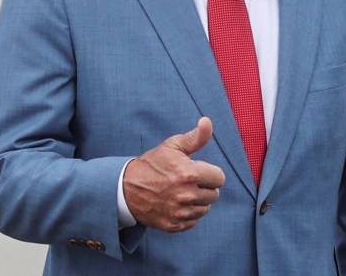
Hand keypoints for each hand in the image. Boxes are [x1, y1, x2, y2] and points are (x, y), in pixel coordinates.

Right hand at [122, 117, 225, 231]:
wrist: (126, 187)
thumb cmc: (153, 163)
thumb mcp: (173, 146)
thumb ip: (196, 136)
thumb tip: (207, 121)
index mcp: (190, 174)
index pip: (219, 178)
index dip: (210, 173)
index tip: (198, 171)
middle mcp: (186, 195)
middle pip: (214, 195)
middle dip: (205, 187)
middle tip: (189, 182)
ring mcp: (179, 213)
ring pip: (205, 209)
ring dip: (198, 201)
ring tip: (183, 192)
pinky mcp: (173, 225)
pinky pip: (193, 221)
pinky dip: (188, 213)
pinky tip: (177, 204)